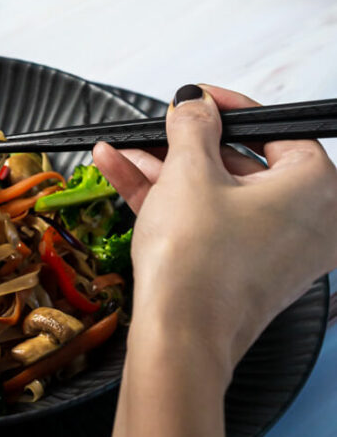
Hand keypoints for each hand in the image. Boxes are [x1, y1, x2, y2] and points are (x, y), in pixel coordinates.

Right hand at [94, 84, 336, 379]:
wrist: (177, 339)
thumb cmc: (198, 261)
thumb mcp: (189, 171)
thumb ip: (193, 126)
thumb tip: (195, 104)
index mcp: (315, 187)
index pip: (274, 129)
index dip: (226, 107)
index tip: (196, 98)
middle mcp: (307, 221)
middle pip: (239, 163)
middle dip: (183, 144)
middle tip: (155, 128)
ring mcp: (276, 250)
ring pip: (216, 193)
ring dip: (164, 170)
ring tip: (121, 150)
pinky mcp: (246, 270)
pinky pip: (210, 221)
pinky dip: (171, 200)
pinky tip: (123, 174)